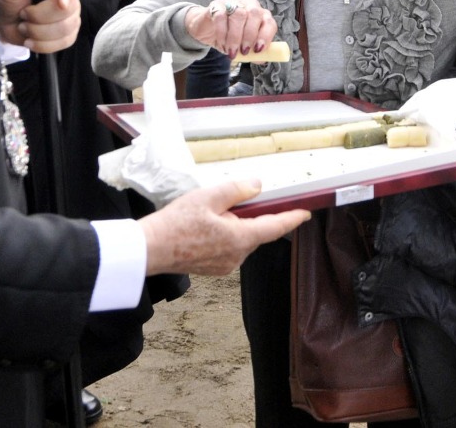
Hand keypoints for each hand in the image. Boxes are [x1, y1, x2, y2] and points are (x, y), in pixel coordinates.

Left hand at [0, 0, 80, 52]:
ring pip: (66, 28)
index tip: (61, 4)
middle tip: (23, 14)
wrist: (1, 22)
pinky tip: (31, 40)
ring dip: (38, 32)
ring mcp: (69, 14)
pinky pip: (65, 42)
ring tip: (24, 26)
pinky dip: (44, 45)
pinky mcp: (67, 33)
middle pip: (68, 9)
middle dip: (40, 18)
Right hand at [139, 181, 308, 274]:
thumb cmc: (175, 223)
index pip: (274, 227)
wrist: (150, 249)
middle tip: (235, 200)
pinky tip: (207, 226)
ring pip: (242, 240)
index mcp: (239, 238)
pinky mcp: (214, 268)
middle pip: (257, 231)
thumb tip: (257, 186)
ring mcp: (225, 265)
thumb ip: (236, 190)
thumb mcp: (208, 197)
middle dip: (252, 215)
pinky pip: (230, 248)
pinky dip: (227, 235)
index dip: (292, 218)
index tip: (305, 213)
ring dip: (236, 225)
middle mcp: (236, 256)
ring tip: (211, 213)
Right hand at [183, 0, 276, 59]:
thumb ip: (254, 53)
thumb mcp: (243, 48)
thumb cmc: (230, 38)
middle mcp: (248, 5)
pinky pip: (221, 15)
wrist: (208, 30)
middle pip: (254, 13)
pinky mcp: (217, 5)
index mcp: (260, 15)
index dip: (265, 36)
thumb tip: (262, 59)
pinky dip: (221, 33)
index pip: (269, 21)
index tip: (258, 50)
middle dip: (250, 35)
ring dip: (235, 36)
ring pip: (238, 14)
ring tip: (231, 51)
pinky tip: (221, 44)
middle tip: (244, 51)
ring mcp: (233, 3)